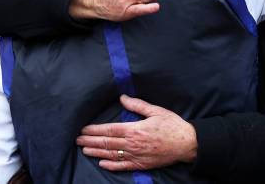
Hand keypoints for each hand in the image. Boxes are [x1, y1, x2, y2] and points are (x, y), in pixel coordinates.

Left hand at [76, 95, 197, 170]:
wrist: (186, 144)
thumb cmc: (172, 125)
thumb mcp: (156, 111)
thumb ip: (137, 105)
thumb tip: (123, 97)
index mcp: (135, 130)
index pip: (109, 130)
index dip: (95, 130)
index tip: (84, 129)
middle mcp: (132, 144)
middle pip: (107, 142)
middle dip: (90, 140)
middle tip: (78, 140)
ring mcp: (136, 156)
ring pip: (111, 155)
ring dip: (96, 152)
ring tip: (84, 150)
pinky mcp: (141, 165)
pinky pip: (122, 166)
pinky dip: (111, 165)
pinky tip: (102, 163)